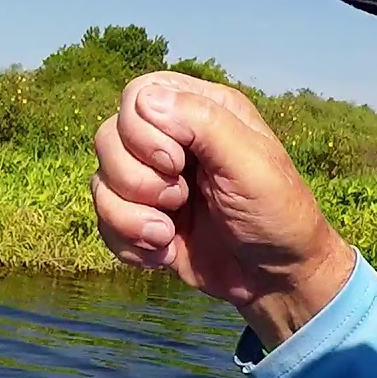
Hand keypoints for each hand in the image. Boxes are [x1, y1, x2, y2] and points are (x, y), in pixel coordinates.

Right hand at [90, 71, 354, 348]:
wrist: (274, 281)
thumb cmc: (277, 216)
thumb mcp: (252, 165)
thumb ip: (204, 124)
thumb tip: (145, 100)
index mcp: (201, 112)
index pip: (138, 96)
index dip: (142, 131)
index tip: (177, 164)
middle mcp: (169, 140)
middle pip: (108, 138)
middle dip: (135, 179)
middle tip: (178, 200)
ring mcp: (150, 180)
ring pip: (100, 181)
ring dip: (129, 217)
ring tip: (167, 235)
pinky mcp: (138, 217)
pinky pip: (102, 221)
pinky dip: (127, 243)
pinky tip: (161, 252)